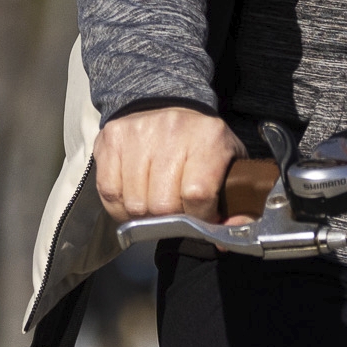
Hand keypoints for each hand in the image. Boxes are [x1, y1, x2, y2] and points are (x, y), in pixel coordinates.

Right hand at [94, 106, 236, 224]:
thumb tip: (225, 242)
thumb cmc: (200, 143)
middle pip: (162, 205)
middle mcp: (172, 130)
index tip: (201, 215)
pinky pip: (109, 192)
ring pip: (134, 204)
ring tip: (154, 201)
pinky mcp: (112, 138)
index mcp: (209, 137)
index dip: (199, 217)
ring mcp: (137, 132)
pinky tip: (134, 197)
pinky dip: (120, 206)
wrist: (167, 103)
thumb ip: (236, 205)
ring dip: (144, 214)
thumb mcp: (229, 164)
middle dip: (170, 218)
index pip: (197, 195)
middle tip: (176, 209)